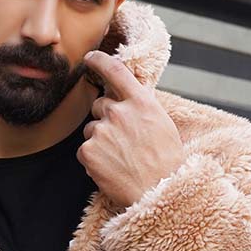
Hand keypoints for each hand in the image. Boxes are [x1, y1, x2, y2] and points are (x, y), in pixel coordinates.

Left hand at [78, 50, 186, 211]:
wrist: (159, 191)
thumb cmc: (165, 161)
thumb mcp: (161, 123)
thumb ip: (141, 106)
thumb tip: (127, 98)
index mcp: (140, 101)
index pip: (114, 70)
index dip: (98, 61)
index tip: (89, 58)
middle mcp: (119, 112)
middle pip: (99, 105)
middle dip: (106, 119)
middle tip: (123, 141)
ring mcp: (102, 131)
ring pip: (91, 129)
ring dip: (100, 140)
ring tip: (121, 158)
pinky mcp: (88, 151)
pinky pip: (84, 150)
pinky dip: (94, 159)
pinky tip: (111, 168)